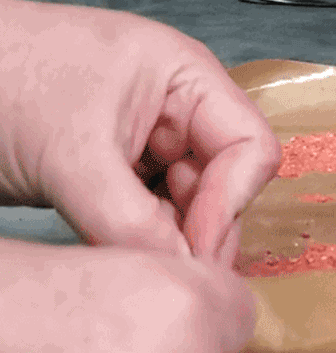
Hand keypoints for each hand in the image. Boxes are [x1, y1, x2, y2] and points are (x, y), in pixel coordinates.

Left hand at [0, 0, 281, 263]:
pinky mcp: (117, 169)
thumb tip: (181, 276)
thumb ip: (130, 220)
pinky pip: (151, 214)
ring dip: (167, 239)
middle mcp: (178, 107)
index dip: (231, 201)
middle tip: (169, 275)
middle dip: (199, 229)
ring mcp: (147, 139)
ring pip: (188, 206)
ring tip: (132, 264)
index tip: (194, 249)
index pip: (250, 147)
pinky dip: (139, 239)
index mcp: (186, 76)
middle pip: (225, 182)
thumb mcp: (70, 155)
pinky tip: (117, 255)